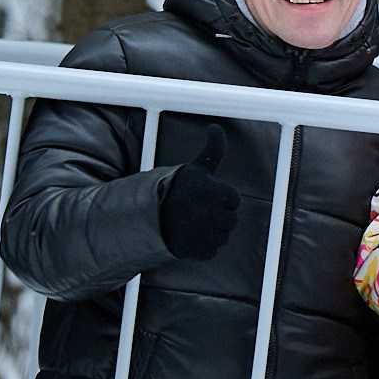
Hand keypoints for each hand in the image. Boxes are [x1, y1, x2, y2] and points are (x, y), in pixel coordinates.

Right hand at [158, 125, 239, 259]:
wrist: (146, 216)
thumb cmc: (175, 189)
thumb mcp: (196, 167)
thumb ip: (213, 149)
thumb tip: (216, 127)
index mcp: (217, 192)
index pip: (233, 200)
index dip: (219, 198)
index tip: (203, 197)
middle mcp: (214, 214)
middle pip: (230, 220)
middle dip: (216, 216)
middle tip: (195, 211)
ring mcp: (206, 234)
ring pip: (222, 236)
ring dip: (210, 232)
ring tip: (191, 223)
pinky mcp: (198, 251)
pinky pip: (211, 251)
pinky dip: (201, 247)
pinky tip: (187, 237)